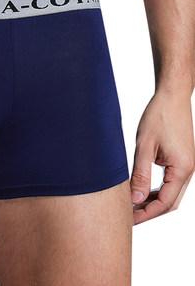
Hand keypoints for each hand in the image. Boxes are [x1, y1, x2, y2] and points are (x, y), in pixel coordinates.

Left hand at [130, 90, 194, 224]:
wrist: (172, 97)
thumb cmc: (158, 116)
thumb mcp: (144, 146)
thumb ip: (140, 174)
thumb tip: (135, 200)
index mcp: (182, 169)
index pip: (165, 202)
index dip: (146, 214)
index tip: (129, 220)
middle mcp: (189, 170)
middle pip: (171, 202)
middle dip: (150, 212)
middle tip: (129, 218)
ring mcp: (187, 165)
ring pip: (171, 193)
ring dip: (153, 202)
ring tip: (133, 207)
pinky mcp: (182, 160)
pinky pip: (171, 182)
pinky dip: (157, 190)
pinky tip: (142, 192)